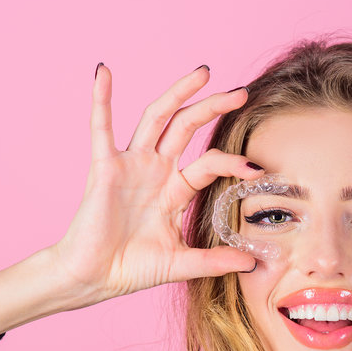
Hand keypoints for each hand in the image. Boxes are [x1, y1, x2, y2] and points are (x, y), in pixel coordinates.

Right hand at [53, 64, 257, 301]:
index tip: (257, 169)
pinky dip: (101, 99)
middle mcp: (155, 170)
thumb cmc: (132, 268)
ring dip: (178, 93)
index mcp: (175, 190)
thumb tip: (252, 265)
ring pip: (157, 118)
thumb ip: (214, 261)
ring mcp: (131, 165)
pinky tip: (103, 72)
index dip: (234, 163)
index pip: (210, 164)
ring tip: (203, 72)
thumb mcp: (181, 263)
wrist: (93, 278)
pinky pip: (100, 127)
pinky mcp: (104, 168)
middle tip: (242, 92)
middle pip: (188, 127)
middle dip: (214, 107)